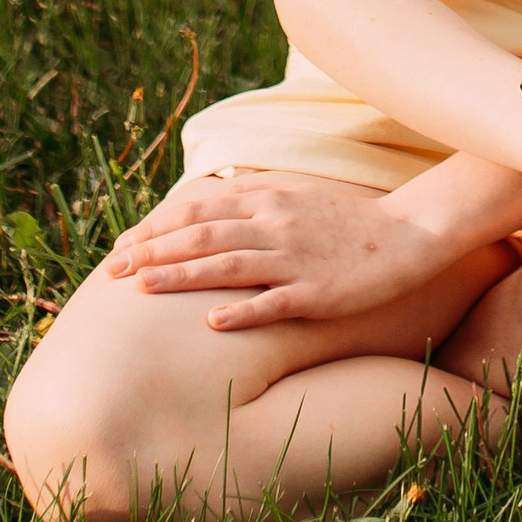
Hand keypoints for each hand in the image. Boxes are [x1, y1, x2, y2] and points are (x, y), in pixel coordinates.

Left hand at [104, 175, 474, 330]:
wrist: (409, 233)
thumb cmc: (346, 223)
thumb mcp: (293, 199)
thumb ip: (251, 203)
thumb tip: (202, 213)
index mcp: (267, 198)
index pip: (196, 210)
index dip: (155, 228)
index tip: (122, 247)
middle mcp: (274, 222)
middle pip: (201, 234)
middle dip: (153, 251)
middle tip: (112, 271)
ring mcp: (296, 256)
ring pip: (227, 263)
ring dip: (181, 276)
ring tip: (143, 289)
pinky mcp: (319, 289)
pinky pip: (275, 300)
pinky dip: (243, 310)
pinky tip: (213, 322)